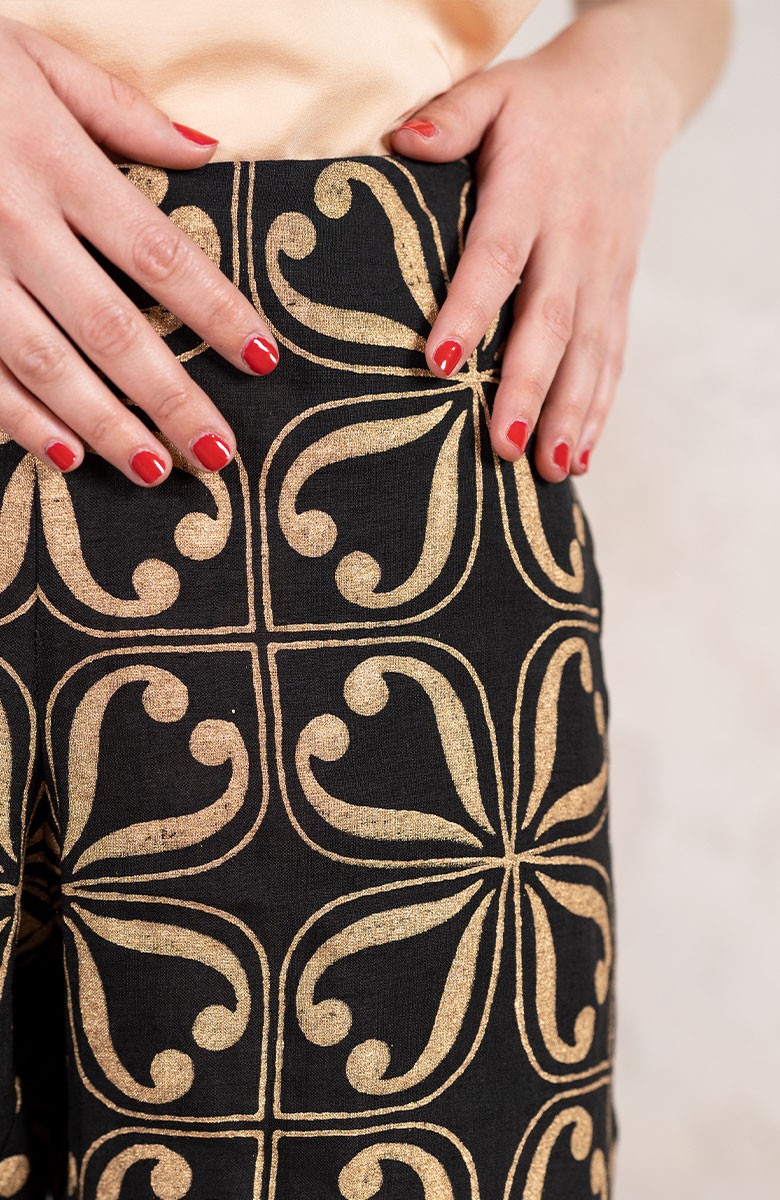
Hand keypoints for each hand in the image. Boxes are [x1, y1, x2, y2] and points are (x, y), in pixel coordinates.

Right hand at [0, 15, 278, 486]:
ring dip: (106, 425)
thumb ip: (120, 112)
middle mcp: (16, 224)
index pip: (158, 255)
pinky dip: (20, 420)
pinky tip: (65, 456)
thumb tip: (206, 150)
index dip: (216, 313)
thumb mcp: (35, 59)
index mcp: (56, 163)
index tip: (262, 359)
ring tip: (155, 470)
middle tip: (217, 451)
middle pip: (112, 329)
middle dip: (170, 398)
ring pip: (46, 364)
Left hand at [389, 4, 679, 480]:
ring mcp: (602, 272)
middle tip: (504, 446)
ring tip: (549, 471)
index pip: (497, 257)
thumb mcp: (492, 92)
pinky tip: (579, 455)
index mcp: (531, 193)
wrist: (626, 98)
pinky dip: (599, 409)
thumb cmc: (540, 105)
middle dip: (529, 388)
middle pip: (550, 322)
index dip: (471, 309)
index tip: (440, 362)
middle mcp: (573, 240)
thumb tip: (402, 140)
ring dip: (570, 414)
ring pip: (588, 351)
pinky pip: (612, 356)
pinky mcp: (618, 292)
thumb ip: (449, 117)